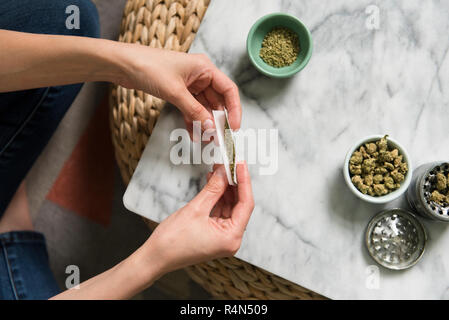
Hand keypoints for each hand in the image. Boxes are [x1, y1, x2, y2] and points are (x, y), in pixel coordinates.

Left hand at [118, 45, 241, 134]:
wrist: (123, 64)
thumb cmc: (148, 67)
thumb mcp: (175, 92)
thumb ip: (194, 111)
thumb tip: (211, 128)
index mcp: (205, 68)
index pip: (228, 90)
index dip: (234, 110)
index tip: (233, 128)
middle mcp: (200, 75)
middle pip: (217, 101)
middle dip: (217, 120)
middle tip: (218, 138)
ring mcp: (190, 84)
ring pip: (203, 107)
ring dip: (204, 123)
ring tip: (205, 139)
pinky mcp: (179, 91)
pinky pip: (191, 109)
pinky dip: (192, 121)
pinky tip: (193, 133)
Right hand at [143, 162, 253, 273]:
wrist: (155, 257)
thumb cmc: (172, 241)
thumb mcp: (196, 209)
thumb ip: (213, 189)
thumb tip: (224, 173)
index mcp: (231, 237)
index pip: (246, 204)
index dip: (244, 182)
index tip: (240, 165)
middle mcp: (231, 239)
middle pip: (239, 205)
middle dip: (234, 184)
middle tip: (229, 164)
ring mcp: (223, 237)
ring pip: (229, 207)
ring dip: (224, 189)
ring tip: (219, 170)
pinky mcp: (214, 234)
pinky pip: (220, 211)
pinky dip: (217, 197)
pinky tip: (213, 183)